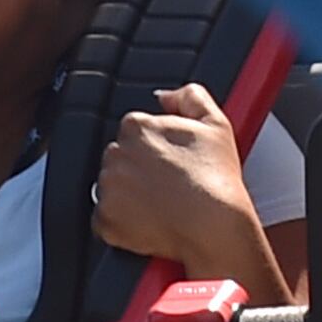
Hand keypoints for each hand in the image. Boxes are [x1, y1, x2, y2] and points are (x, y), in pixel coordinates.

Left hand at [95, 86, 290, 297]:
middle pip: (121, 157)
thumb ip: (189, 96)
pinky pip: (106, 218)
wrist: (213, 226)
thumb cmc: (216, 178)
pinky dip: (122, 221)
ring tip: (161, 202)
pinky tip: (149, 220)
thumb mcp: (216, 122)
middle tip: (168, 183)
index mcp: (137, 127)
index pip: (135, 131)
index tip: (171, 161)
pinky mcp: (105, 220)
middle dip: (139, 168)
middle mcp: (116, 154)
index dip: (156, 147)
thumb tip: (164, 96)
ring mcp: (107, 188)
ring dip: (129, 193)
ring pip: (113, 186)